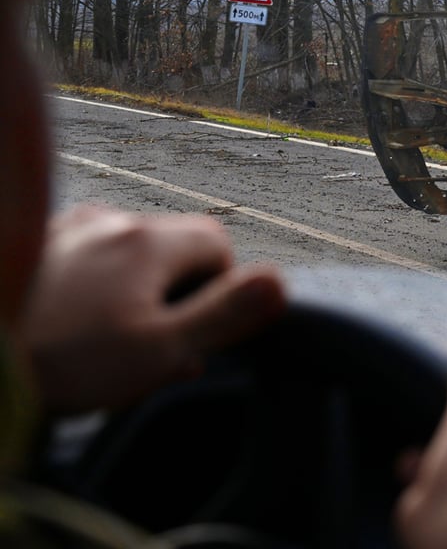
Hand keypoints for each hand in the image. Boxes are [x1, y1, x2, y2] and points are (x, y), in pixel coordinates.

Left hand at [18, 206, 285, 412]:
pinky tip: (71, 328)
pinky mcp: (32, 246)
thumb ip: (224, 314)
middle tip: (153, 352)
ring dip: (133, 292)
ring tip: (108, 346)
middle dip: (174, 296)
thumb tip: (280, 282)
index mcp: (149, 240)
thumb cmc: (65, 362)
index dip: (221, 288)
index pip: (218, 243)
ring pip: (126, 254)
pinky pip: (84, 258)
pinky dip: (92, 287)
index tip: (196, 331)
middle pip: (171, 248)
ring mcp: (65, 229)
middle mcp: (110, 220)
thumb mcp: (160, 350)